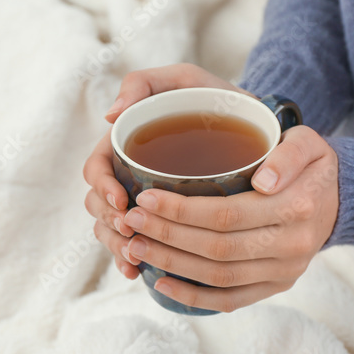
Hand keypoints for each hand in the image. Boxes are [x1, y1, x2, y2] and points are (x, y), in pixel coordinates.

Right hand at [83, 64, 253, 279]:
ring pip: (114, 230)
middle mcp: (129, 176)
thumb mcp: (184, 81)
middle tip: (130, 234)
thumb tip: (110, 116)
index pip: (96, 169)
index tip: (120, 200)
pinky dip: (134, 261)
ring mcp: (144, 202)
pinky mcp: (164, 223)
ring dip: (117, 248)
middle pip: (99, 206)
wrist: (257, 126)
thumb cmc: (216, 99)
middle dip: (108, 225)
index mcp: (126, 146)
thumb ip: (145, 83)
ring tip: (134, 260)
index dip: (101, 187)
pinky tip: (139, 273)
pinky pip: (140, 247)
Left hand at [122, 125, 338, 312]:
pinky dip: (193, 297)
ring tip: (135, 247)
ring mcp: (285, 272)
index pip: (228, 214)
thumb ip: (288, 154)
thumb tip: (263, 180)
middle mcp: (293, 246)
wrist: (340, 199)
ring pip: (219, 277)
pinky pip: (231, 300)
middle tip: (129, 222)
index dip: (182, 211)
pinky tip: (161, 283)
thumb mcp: (308, 142)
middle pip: (217, 249)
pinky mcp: (277, 287)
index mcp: (298, 207)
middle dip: (167, 237)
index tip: (145, 197)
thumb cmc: (311, 163)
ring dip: (172, 265)